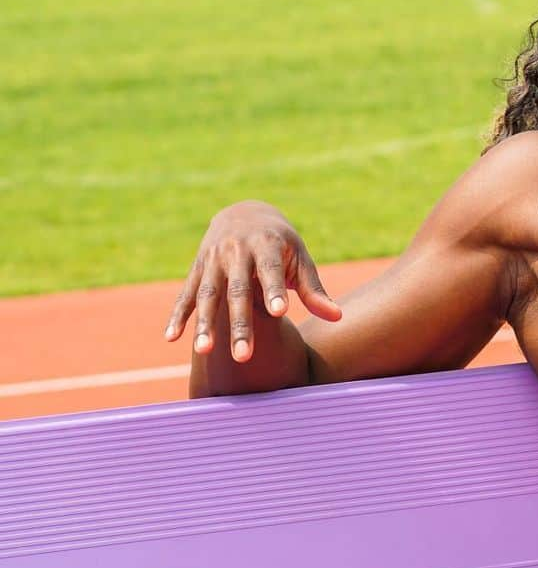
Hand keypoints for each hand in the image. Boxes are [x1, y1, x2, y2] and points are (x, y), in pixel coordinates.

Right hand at [164, 201, 341, 361]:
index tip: (280, 313)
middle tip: (244, 356)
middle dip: (240, 323)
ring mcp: (213, 260)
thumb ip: (313, 289)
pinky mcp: (196, 269)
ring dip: (204, 324)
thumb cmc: (281, 243)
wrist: (244, 211)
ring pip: (208, 295)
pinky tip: (171, 338)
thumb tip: (337, 318)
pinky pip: (185, 294)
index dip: (274, 290)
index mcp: (266, 244)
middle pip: (237, 291)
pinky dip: (177, 316)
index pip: (271, 270)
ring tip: (204, 351)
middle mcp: (236, 251)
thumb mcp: (299, 258)